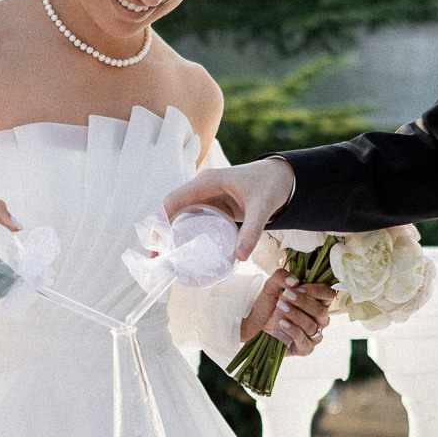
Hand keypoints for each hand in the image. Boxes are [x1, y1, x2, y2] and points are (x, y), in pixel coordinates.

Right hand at [162, 158, 296, 262]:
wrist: (282, 178)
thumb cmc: (270, 186)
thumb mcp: (262, 207)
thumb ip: (252, 231)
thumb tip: (240, 258)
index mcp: (208, 181)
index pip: (175, 199)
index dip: (161, 218)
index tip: (155, 240)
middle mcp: (202, 187)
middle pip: (173, 209)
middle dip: (161, 231)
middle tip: (156, 257)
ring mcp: (206, 196)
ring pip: (180, 215)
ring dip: (170, 234)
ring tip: (165, 258)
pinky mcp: (213, 206)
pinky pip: (192, 219)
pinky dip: (184, 234)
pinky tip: (183, 251)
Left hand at [242, 269, 334, 356]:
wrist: (254, 323)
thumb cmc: (268, 304)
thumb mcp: (271, 285)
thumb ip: (282, 277)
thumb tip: (295, 281)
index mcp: (317, 301)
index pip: (328, 294)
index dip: (316, 290)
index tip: (298, 287)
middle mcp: (319, 318)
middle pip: (320, 310)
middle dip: (302, 302)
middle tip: (285, 296)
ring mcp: (314, 334)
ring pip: (312, 326)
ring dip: (295, 315)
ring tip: (280, 308)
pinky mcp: (305, 348)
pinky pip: (305, 341)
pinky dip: (293, 331)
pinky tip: (281, 323)